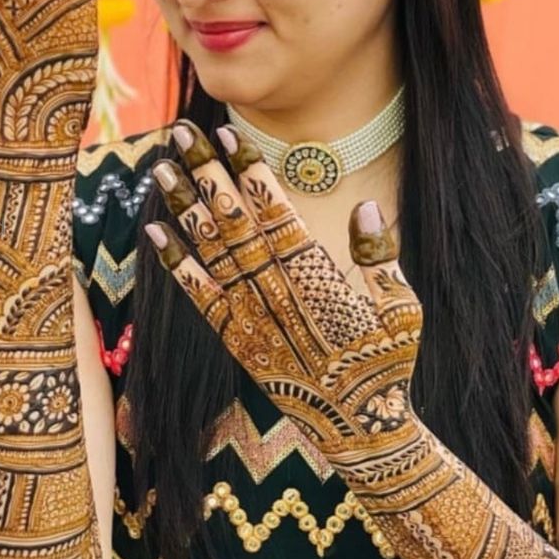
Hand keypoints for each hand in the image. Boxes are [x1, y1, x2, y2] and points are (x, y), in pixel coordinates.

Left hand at [146, 120, 424, 457]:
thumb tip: (365, 207)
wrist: (358, 426)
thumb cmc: (386, 362)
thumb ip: (380, 255)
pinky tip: (155, 233)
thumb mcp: (403, 306)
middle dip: (206, 172)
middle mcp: (276, 289)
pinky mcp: (237, 341)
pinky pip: (199, 297)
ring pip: (211, 251)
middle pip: (234, 220)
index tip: (225, 134)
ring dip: (184, 207)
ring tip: (161, 167)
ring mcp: (252, 316)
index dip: (247, 170)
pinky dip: (176, 264)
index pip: (274, 210)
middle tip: (181, 131)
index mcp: (317, 274)